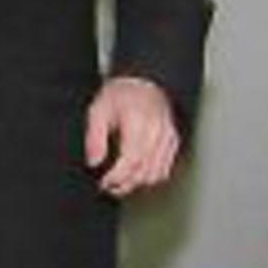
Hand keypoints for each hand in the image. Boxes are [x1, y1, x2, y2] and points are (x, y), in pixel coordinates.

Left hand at [85, 76, 181, 197]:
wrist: (143, 82)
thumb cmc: (121, 95)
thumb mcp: (98, 110)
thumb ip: (94, 138)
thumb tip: (94, 162)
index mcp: (138, 121)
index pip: (132, 160)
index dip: (117, 177)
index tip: (104, 181)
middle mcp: (157, 131)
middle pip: (144, 171)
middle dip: (124, 184)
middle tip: (109, 185)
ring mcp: (168, 137)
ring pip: (156, 174)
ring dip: (137, 183)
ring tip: (121, 182)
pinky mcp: (173, 142)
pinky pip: (165, 170)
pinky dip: (150, 176)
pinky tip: (136, 174)